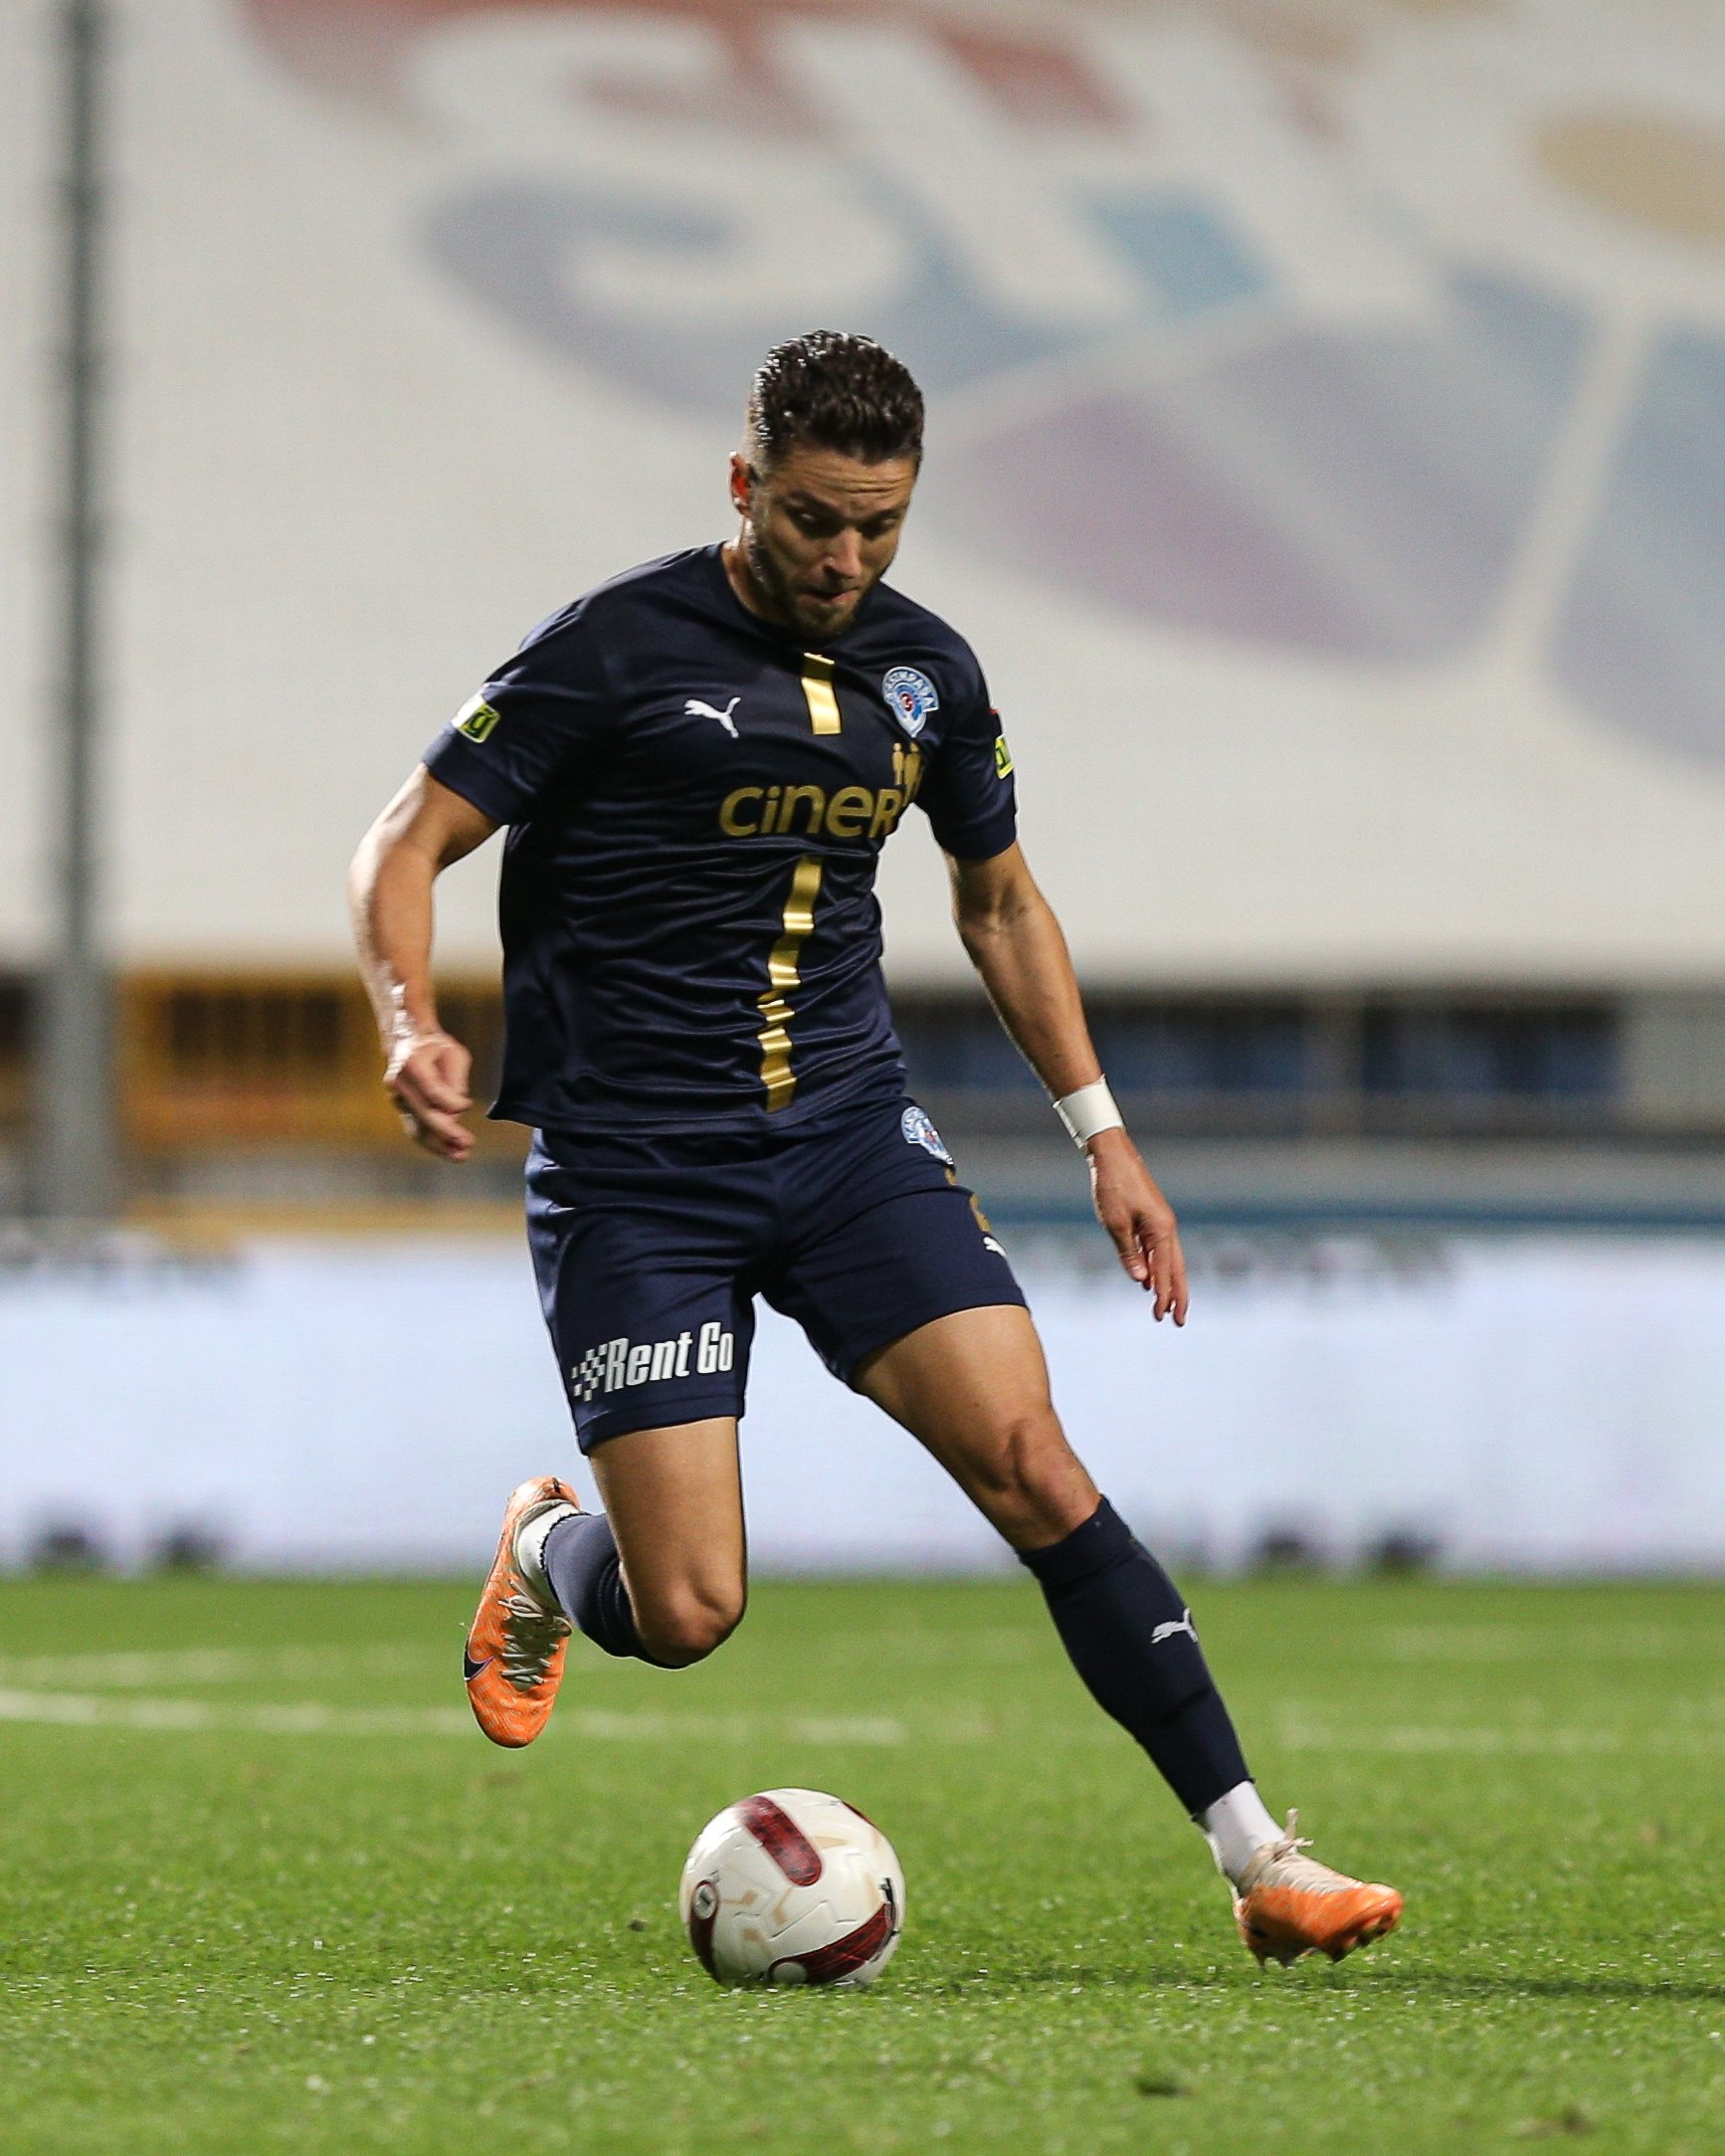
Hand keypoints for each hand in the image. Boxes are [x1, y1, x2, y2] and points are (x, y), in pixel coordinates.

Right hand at [385, 1029, 474, 1160]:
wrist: (406, 1040)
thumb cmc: (434, 1046)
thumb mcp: (454, 1054)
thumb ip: (456, 1081)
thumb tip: (458, 1110)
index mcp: (412, 1063)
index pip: (432, 1091)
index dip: (451, 1103)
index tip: (467, 1105)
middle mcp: (399, 1082)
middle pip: (423, 1113)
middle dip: (447, 1131)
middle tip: (467, 1143)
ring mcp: (396, 1097)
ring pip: (416, 1127)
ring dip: (439, 1144)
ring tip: (459, 1155)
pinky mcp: (400, 1107)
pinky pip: (415, 1128)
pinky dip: (431, 1142)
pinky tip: (447, 1151)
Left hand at [1086, 1127, 1188, 1321]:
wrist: (1112, 1156)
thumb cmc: (1112, 1186)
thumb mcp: (1116, 1224)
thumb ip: (1129, 1254)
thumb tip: (1142, 1281)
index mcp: (1161, 1231)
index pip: (1165, 1271)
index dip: (1163, 1296)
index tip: (1161, 1316)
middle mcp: (1166, 1229)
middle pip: (1176, 1269)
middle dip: (1176, 1296)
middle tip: (1178, 1321)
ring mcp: (1159, 1224)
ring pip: (1168, 1261)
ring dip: (1167, 1284)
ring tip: (1167, 1307)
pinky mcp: (1150, 1219)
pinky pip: (1157, 1250)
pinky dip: (1156, 1267)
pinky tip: (1148, 1280)